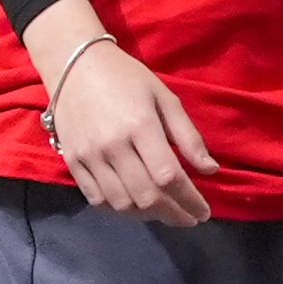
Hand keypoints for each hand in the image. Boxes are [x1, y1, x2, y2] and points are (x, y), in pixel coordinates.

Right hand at [47, 34, 220, 224]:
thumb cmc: (126, 78)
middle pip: (147, 197)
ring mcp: (89, 156)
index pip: (170, 176)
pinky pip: (97, 199)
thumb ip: (188, 136)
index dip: (190, 200)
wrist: (74, 65)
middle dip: (173, 214)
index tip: (204, 212)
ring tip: (164, 212)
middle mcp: (113, 146)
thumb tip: (210, 171)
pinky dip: (119, 210)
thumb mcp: (164, 98)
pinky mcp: (72, 162)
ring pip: (122, 204)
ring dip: (148, 216)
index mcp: (140, 126)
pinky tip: (135, 206)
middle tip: (188, 217)